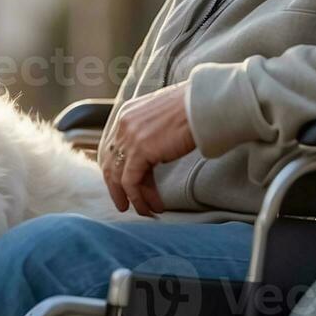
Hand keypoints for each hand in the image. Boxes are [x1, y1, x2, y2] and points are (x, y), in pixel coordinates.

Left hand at [98, 82, 196, 216]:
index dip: (118, 170)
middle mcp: (124, 124)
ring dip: (130, 197)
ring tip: (143, 211)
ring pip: (118, 176)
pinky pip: (130, 181)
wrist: (205, 104)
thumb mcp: (164, 118)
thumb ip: (152, 132)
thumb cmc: (194, 108)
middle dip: (117, 187)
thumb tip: (155, 153)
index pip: (114, 148)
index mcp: (127, 114)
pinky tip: (149, 207)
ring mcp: (129, 137)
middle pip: (111, 163)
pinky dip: (138, 198)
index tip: (126, 185)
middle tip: (126, 203)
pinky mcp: (140, 150)